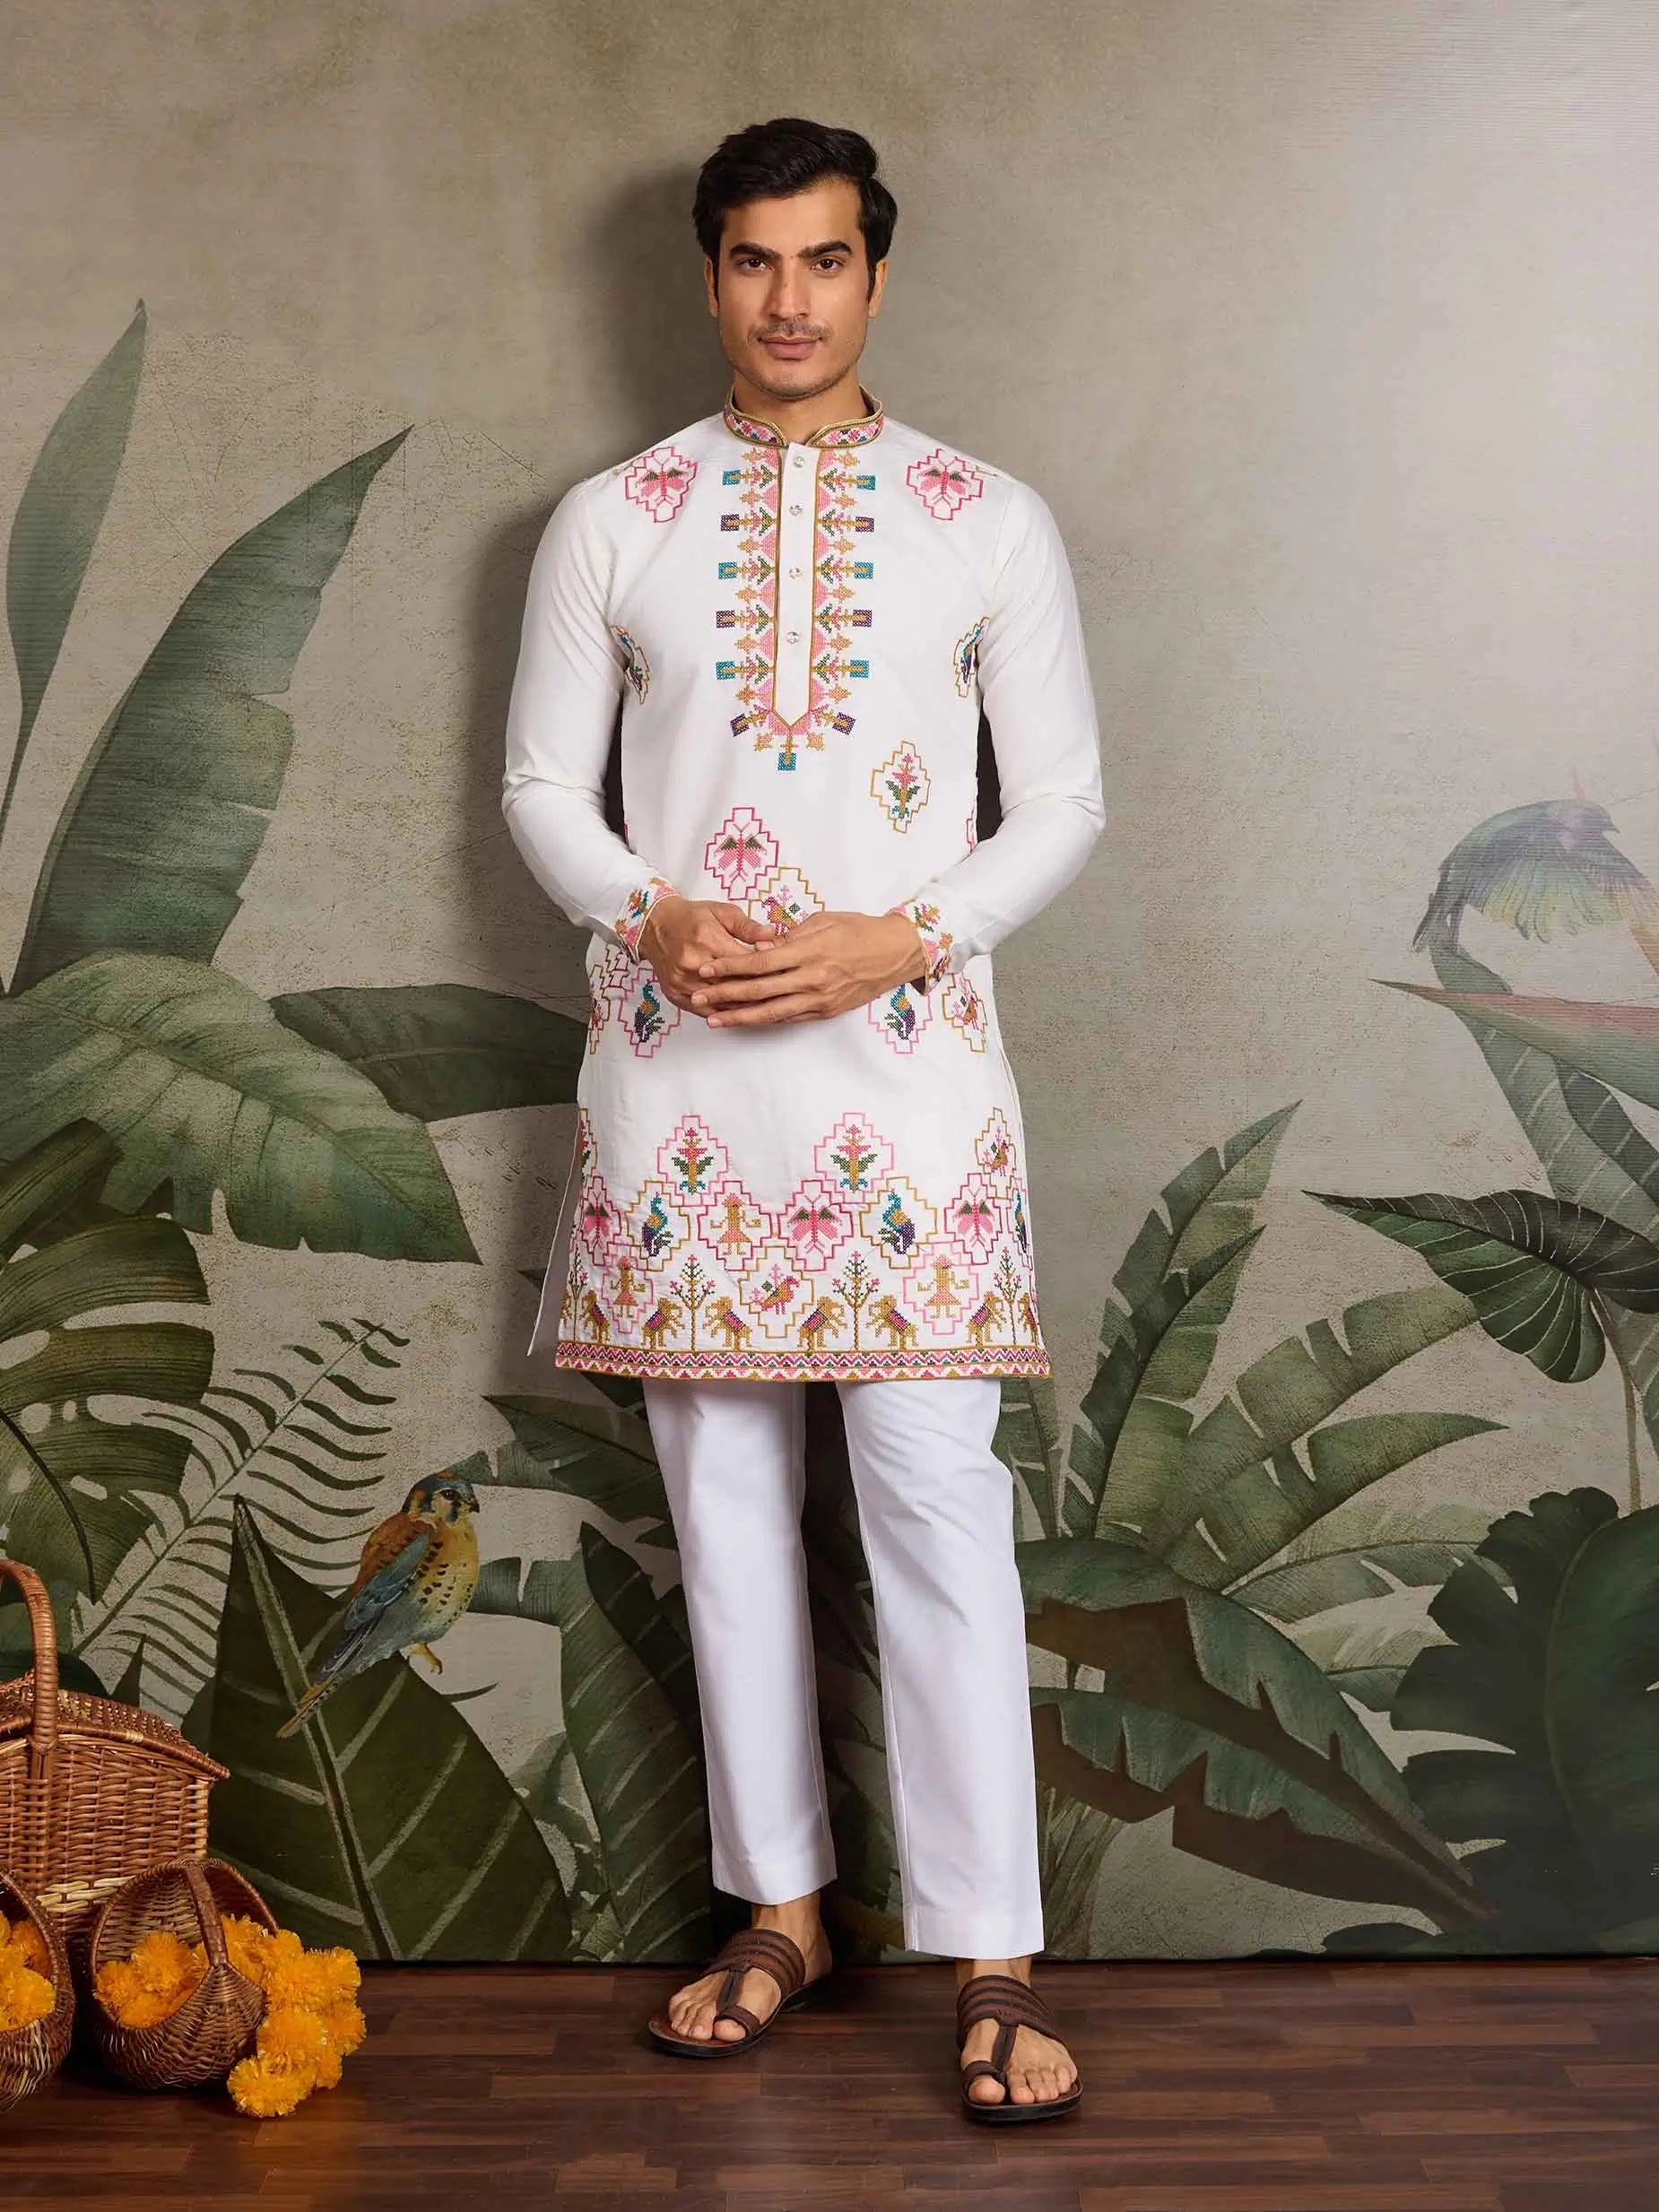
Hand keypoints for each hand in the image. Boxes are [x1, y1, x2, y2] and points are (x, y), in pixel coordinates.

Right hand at [636, 895, 781, 1013]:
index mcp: (707, 939)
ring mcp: (683, 982)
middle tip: (783, 996)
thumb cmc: (691, 918)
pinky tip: (741, 1016)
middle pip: (734, 985)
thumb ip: (748, 927)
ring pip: (721, 1003)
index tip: (786, 974)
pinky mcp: (676, 995)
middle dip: (760, 992)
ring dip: (745, 1008)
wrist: (656, 926)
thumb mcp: (722, 912)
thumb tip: (773, 936)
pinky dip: (725, 1014)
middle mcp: (693, 964)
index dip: (768, 970)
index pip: (745, 962)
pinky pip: (706, 1011)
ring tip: (768, 1010)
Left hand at [688, 909, 930, 1027]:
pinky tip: (746, 1021)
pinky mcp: (825, 1012)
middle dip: (725, 995)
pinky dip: (765, 1020)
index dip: (730, 967)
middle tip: (699, 999)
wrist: (895, 954)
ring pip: (771, 1013)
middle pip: (759, 991)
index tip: (707, 969)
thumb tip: (760, 949)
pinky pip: (789, 1018)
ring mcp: (819, 1000)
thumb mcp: (822, 921)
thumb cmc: (858, 930)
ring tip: (714, 1020)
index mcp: (809, 952)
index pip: (759, 962)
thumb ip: (788, 937)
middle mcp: (812, 979)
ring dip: (740, 1017)